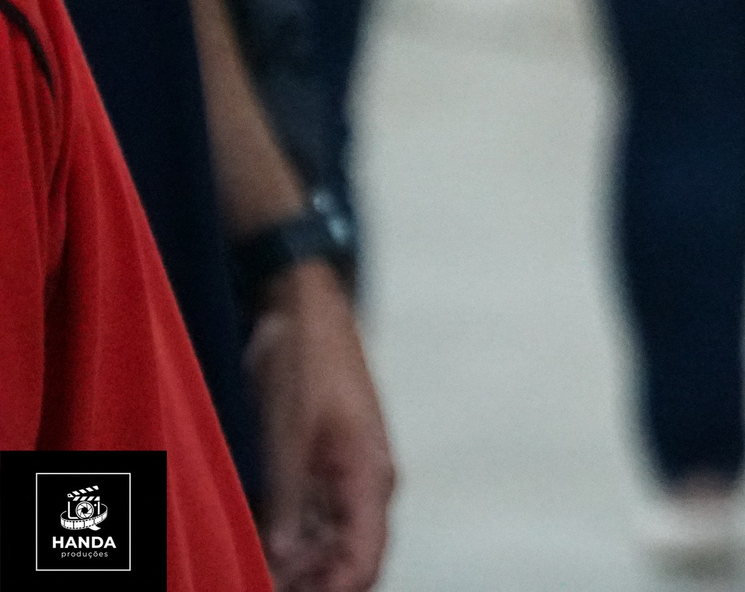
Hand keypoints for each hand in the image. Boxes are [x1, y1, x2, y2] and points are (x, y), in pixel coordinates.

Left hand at [246, 264, 394, 591]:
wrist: (304, 309)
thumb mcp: (290, 433)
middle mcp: (363, 486)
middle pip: (346, 560)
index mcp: (369, 477)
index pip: (365, 559)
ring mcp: (341, 477)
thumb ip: (289, 497)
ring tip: (247, 569)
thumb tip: (283, 557)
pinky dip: (284, 541)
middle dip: (308, 582)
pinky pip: (308, 520)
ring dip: (293, 565)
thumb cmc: (308, 360)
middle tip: (253, 583)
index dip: (334, 590)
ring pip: (325, 544)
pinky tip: (252, 546)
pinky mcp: (318, 466)